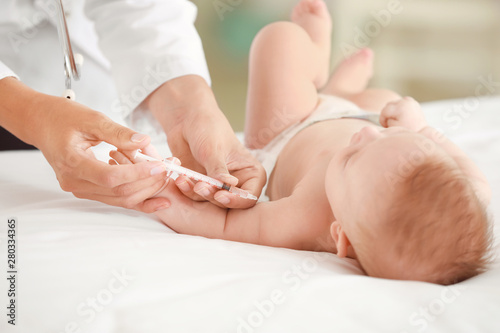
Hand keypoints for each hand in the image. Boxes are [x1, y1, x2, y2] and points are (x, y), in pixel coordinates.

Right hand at [0, 78, 170, 212]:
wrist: (40, 123)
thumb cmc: (62, 116)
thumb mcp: (91, 117)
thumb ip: (118, 132)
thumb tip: (144, 142)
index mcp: (72, 163)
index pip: (111, 177)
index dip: (139, 173)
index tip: (161, 164)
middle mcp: (75, 182)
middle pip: (119, 192)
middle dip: (149, 182)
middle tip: (171, 167)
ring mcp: (81, 189)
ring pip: (121, 199)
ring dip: (147, 189)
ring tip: (167, 174)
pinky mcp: (89, 190)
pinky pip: (117, 199)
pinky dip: (139, 199)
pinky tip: (160, 200)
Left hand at [146, 75, 265, 207]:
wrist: (187, 121)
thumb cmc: (208, 129)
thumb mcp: (214, 150)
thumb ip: (219, 170)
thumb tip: (230, 186)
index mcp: (251, 173)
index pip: (249, 196)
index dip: (236, 200)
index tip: (220, 196)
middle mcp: (238, 183)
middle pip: (230, 203)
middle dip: (213, 197)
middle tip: (201, 186)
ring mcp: (219, 186)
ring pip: (211, 202)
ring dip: (198, 193)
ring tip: (186, 180)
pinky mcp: (203, 186)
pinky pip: (196, 196)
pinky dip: (187, 189)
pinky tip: (180, 179)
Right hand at [379, 97, 426, 130]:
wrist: (422, 132)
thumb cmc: (407, 131)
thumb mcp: (392, 126)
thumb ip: (386, 118)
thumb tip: (387, 113)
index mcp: (400, 107)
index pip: (384, 111)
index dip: (382, 119)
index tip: (386, 126)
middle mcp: (406, 101)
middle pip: (388, 105)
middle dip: (387, 114)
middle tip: (391, 123)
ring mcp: (410, 101)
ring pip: (394, 103)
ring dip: (393, 111)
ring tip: (397, 119)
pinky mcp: (413, 102)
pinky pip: (401, 102)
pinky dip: (399, 107)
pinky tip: (401, 115)